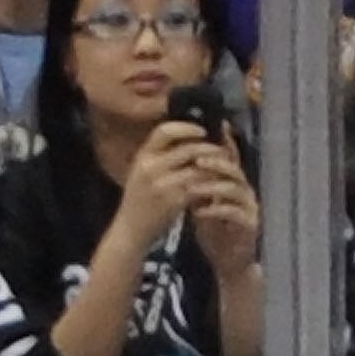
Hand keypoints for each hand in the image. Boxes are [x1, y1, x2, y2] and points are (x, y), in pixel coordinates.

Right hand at [106, 118, 211, 253]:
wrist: (131, 228)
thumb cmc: (140, 199)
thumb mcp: (142, 171)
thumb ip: (159, 156)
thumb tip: (186, 138)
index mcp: (142, 155)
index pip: (164, 131)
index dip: (186, 127)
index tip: (203, 130)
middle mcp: (150, 166)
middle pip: (187, 148)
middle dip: (209, 148)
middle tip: (223, 151)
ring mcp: (161, 184)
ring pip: (197, 168)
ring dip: (214, 168)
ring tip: (224, 168)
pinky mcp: (173, 201)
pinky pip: (199, 187)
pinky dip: (210, 185)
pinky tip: (217, 186)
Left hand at [185, 125, 262, 276]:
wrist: (228, 260)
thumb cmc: (214, 230)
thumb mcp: (202, 201)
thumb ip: (197, 182)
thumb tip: (178, 158)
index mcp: (234, 183)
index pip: (231, 158)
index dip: (225, 142)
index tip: (211, 129)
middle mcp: (246, 192)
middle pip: (235, 170)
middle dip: (216, 163)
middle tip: (197, 159)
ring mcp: (250, 208)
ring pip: (235, 189)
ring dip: (212, 186)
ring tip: (192, 188)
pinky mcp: (251, 226)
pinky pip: (234, 213)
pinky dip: (215, 210)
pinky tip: (198, 212)